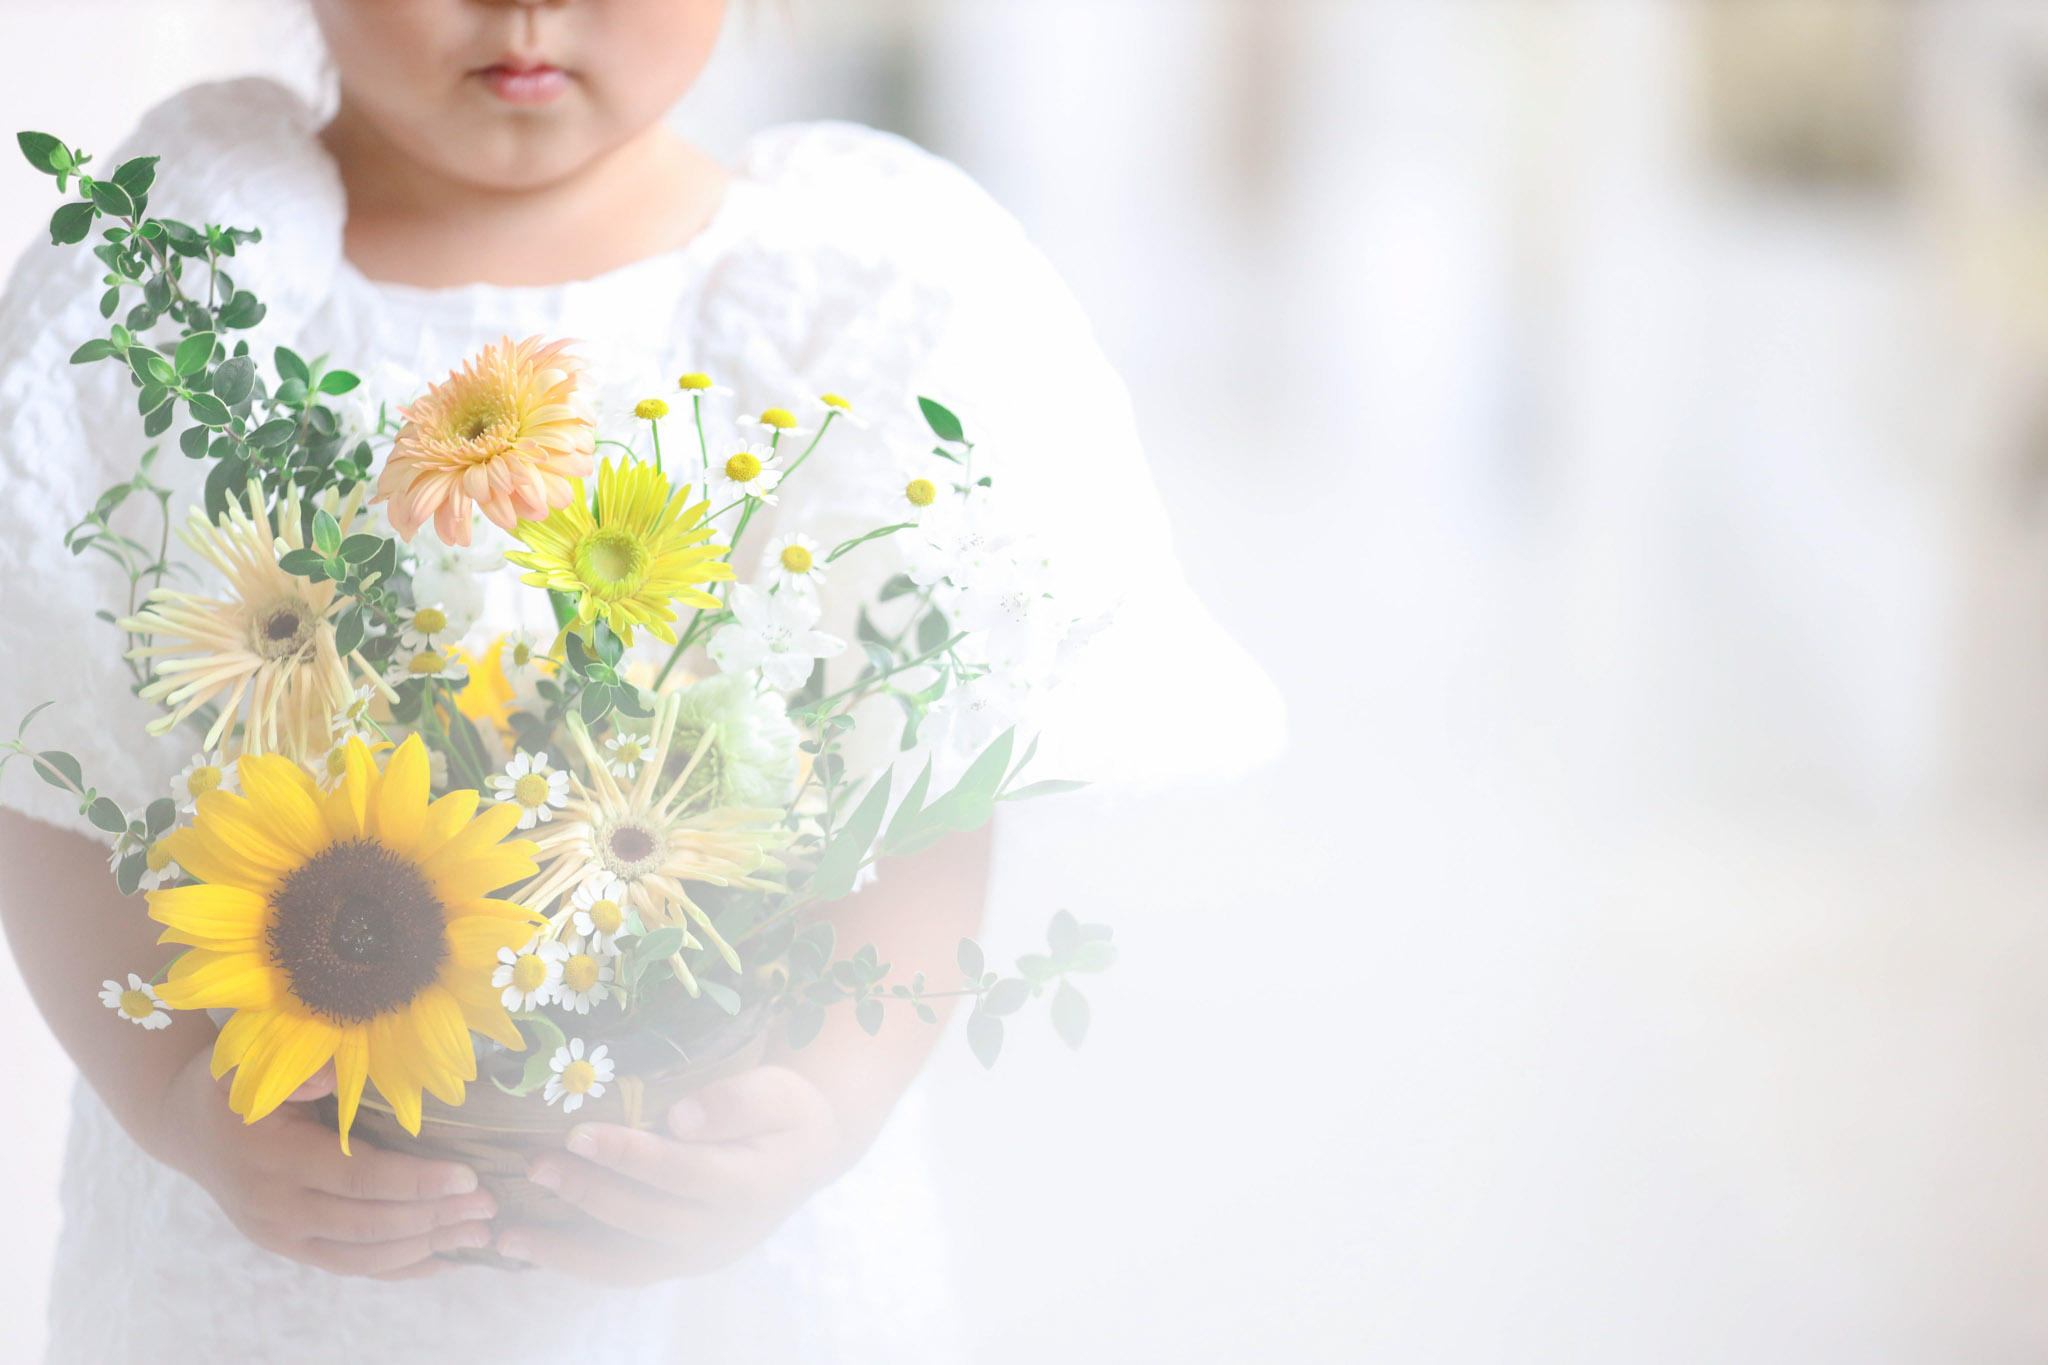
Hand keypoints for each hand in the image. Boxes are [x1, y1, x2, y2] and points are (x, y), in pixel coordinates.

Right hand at [143, 1047, 498, 1279]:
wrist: (186, 1126)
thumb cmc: (232, 1085)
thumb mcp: (249, 1063)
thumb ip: (297, 1067)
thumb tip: (338, 1071)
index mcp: (274, 1158)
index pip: (358, 1179)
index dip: (416, 1180)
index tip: (468, 1174)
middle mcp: (276, 1207)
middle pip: (368, 1224)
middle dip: (435, 1217)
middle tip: (491, 1204)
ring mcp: (281, 1235)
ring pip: (363, 1256)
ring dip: (427, 1247)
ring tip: (480, 1231)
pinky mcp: (290, 1248)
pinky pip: (350, 1267)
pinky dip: (400, 1268)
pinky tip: (445, 1260)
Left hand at [498, 1065, 844, 1283]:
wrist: (806, 1153)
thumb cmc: (786, 1112)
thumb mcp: (778, 1090)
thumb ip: (736, 1102)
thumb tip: (681, 1119)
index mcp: (751, 1186)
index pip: (680, 1172)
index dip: (628, 1155)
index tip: (578, 1132)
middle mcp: (722, 1233)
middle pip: (644, 1219)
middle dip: (586, 1193)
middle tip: (535, 1164)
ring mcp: (698, 1256)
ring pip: (624, 1265)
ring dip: (564, 1252)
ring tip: (509, 1236)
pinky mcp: (677, 1261)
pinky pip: (621, 1268)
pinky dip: (574, 1260)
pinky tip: (532, 1243)